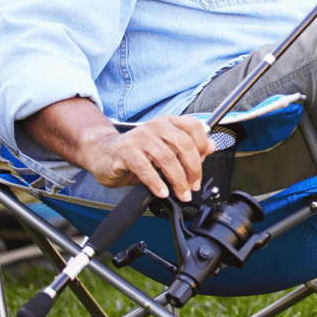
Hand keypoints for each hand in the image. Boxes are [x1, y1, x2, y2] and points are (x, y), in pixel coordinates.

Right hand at [80, 114, 212, 200]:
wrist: (104, 154)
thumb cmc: (138, 153)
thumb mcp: (166, 148)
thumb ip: (189, 148)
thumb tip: (211, 147)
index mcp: (169, 122)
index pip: (194, 127)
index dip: (203, 146)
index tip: (203, 165)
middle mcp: (156, 126)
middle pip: (184, 145)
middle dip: (193, 170)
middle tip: (193, 187)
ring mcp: (140, 137)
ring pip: (167, 158)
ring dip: (178, 180)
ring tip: (181, 193)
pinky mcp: (126, 151)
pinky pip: (145, 168)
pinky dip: (156, 182)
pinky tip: (162, 192)